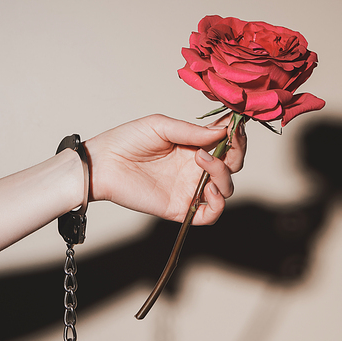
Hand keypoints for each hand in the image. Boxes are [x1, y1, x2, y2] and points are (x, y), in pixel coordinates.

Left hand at [84, 114, 246, 224]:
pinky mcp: (180, 208)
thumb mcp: (160, 126)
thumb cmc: (126, 141)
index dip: (237, 135)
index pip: (227, 143)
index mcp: (193, 146)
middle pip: (233, 165)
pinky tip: (208, 189)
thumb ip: (192, 131)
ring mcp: (189, 189)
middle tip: (222, 143)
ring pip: (226, 188)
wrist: (103, 164)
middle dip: (236, 153)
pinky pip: (210, 215)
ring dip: (224, 174)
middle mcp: (195, 168)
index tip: (238, 126)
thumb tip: (222, 133)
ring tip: (202, 161)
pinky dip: (218, 204)